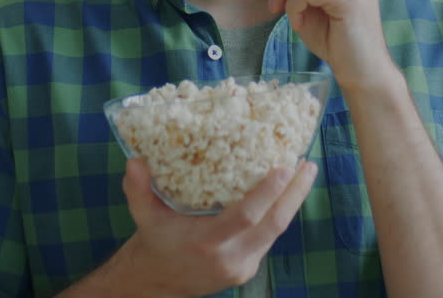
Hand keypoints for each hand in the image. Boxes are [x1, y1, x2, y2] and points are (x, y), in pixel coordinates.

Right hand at [121, 157, 316, 296]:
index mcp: (206, 243)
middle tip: (307, 165)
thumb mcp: (143, 214)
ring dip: (292, 202)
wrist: (156, 282)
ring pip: (276, 232)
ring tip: (304, 173)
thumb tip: (135, 159)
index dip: (267, 192)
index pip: (245, 217)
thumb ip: (138, 188)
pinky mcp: (247, 271)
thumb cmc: (154, 242)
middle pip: (273, 225)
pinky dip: (279, 214)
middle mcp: (228, 258)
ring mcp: (241, 267)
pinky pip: (268, 238)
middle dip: (294, 194)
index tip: (284, 167)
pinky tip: (286, 193)